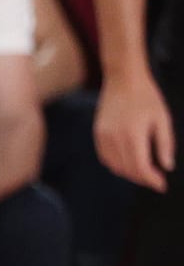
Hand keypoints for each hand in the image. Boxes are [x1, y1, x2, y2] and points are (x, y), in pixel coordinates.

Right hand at [96, 69, 174, 190]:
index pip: (141, 167)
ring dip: (130, 174)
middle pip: (128, 170)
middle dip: (143, 178)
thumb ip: (165, 144)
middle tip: (155, 180)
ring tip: (143, 173)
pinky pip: (106, 158)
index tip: (162, 185)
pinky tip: (127, 163)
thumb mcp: (162, 118)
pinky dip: (117, 166)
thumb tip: (167, 166)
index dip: (152, 180)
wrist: (123, 80)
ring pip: (116, 167)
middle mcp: (116, 139)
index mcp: (134, 135)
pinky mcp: (98, 135)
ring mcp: (104, 138)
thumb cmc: (146, 97)